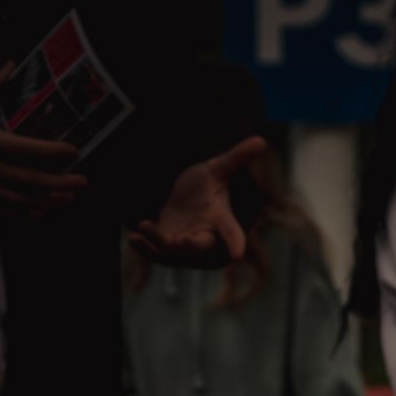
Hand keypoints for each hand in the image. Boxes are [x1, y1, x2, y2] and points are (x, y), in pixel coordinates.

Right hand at [0, 65, 87, 217]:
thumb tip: (10, 67)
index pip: (29, 148)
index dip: (55, 151)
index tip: (73, 151)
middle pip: (34, 180)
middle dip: (63, 182)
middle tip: (82, 181)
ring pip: (24, 201)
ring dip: (51, 201)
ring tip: (69, 197)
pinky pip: (6, 214)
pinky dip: (27, 215)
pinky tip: (40, 212)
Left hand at [130, 136, 270, 268]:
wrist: (183, 204)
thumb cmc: (205, 188)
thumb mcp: (217, 170)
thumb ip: (237, 158)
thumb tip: (262, 140)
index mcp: (221, 220)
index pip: (232, 233)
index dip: (235, 243)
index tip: (237, 255)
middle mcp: (207, 240)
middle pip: (201, 249)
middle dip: (190, 248)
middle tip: (180, 242)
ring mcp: (187, 250)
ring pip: (174, 254)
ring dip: (157, 242)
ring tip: (143, 226)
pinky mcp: (168, 253)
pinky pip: (157, 255)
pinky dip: (145, 248)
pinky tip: (132, 237)